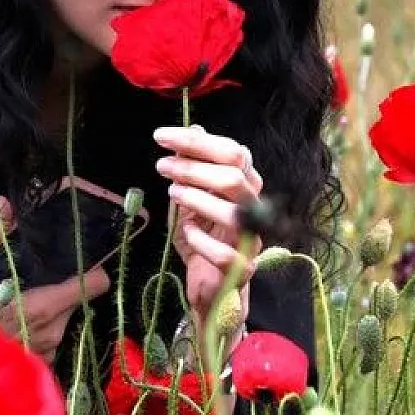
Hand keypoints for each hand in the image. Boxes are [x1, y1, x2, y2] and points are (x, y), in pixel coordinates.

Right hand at [0, 199, 109, 400]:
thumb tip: (3, 205)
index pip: (91, 285)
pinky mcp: (24, 373)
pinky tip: (5, 323)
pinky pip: (43, 342)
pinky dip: (33, 329)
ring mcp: (38, 358)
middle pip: (73, 301)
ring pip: (59, 321)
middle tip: (26, 274)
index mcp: (41, 312)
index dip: (88, 267)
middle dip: (59, 285)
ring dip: (45, 308)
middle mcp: (49, 338)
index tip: (76, 254)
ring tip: (12, 297)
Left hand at [153, 125, 261, 338]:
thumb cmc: (202, 238)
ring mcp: (251, 240)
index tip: (162, 137)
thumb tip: (193, 128)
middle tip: (162, 166)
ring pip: (234, 212)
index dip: (196, 142)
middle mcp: (253, 209)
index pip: (232, 153)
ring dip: (197, 198)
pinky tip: (186, 232)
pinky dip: (202, 240)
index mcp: (245, 186)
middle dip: (194, 167)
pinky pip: (227, 254)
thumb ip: (194, 166)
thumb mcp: (191, 197)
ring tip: (172, 194)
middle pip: (234, 178)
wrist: (209, 286)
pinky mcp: (242, 269)